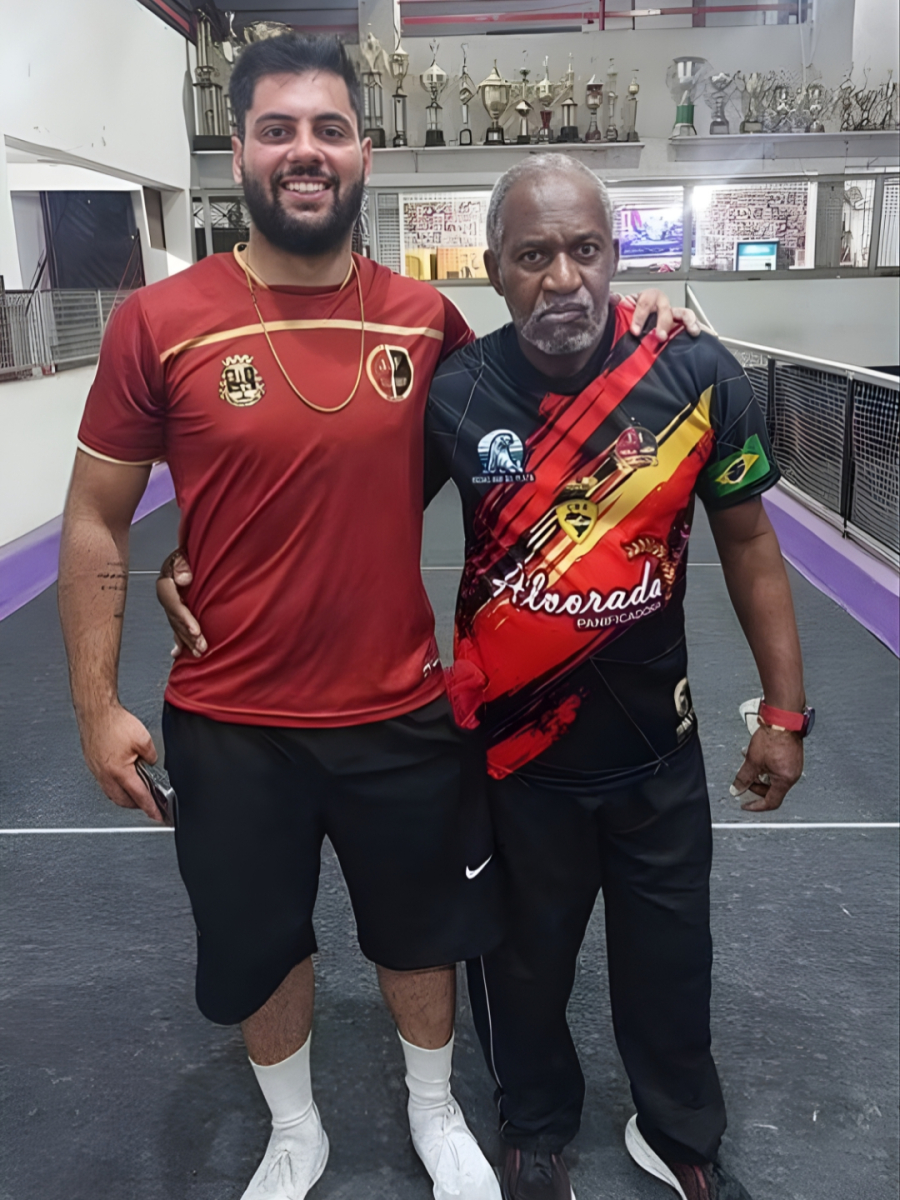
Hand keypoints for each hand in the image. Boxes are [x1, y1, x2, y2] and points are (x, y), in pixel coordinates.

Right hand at [77, 703, 163, 821]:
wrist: (96, 712)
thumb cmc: (114, 723)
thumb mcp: (143, 739)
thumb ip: (151, 755)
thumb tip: (150, 762)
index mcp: (119, 771)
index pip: (139, 795)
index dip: (150, 807)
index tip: (156, 815)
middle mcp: (105, 774)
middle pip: (122, 800)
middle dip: (136, 805)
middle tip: (147, 804)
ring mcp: (96, 770)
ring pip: (111, 793)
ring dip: (124, 797)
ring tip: (135, 793)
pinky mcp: (92, 763)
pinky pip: (104, 783)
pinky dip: (114, 786)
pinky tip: (120, 779)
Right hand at [156, 548, 206, 657]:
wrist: (188, 553)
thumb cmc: (187, 553)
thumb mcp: (183, 553)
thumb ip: (182, 564)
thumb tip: (183, 580)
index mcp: (166, 583)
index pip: (173, 604)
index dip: (184, 618)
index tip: (196, 630)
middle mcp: (167, 596)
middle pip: (175, 619)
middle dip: (187, 635)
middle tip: (201, 647)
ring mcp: (171, 604)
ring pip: (177, 625)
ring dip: (186, 641)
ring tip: (198, 653)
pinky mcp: (177, 609)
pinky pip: (177, 626)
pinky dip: (179, 640)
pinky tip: (177, 652)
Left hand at [611, 289, 702, 339]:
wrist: (632, 332)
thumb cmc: (628, 319)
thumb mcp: (620, 311)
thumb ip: (616, 305)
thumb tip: (612, 297)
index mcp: (645, 298)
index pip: (644, 303)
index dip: (640, 316)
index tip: (635, 331)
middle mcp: (660, 305)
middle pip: (665, 309)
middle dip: (663, 322)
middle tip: (659, 336)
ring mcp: (671, 315)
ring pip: (683, 313)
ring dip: (687, 321)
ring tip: (690, 331)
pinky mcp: (679, 327)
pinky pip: (690, 324)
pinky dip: (695, 326)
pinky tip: (697, 333)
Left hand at [729, 724, 802, 811]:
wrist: (783, 719)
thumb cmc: (774, 737)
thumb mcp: (752, 760)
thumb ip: (743, 777)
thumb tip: (737, 789)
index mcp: (785, 780)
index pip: (771, 802)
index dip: (756, 806)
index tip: (747, 805)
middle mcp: (792, 775)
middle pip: (772, 790)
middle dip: (756, 786)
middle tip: (745, 780)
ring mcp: (793, 765)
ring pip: (773, 778)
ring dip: (760, 774)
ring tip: (750, 763)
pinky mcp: (792, 756)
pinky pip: (778, 768)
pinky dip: (766, 766)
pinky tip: (758, 756)